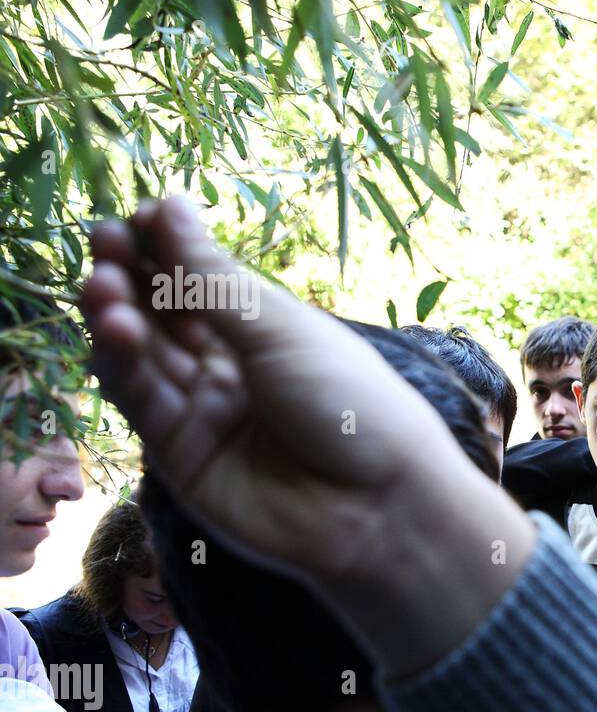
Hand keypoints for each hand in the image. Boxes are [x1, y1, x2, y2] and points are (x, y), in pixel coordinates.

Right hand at [80, 197, 535, 676]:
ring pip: (141, 354)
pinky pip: (139, 401)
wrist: (378, 508)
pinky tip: (115, 327)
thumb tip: (168, 203)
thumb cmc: (353, 406)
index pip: (200, 279)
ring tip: (104, 285)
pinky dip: (120, 363)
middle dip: (131, 274)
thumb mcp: (282, 331)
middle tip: (106, 240)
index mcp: (268, 330)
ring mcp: (204, 411)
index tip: (140, 215)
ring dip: (116, 314)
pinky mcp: (180, 455)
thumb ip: (214, 280)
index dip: (166, 246)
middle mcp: (232, 367)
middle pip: (162, 313)